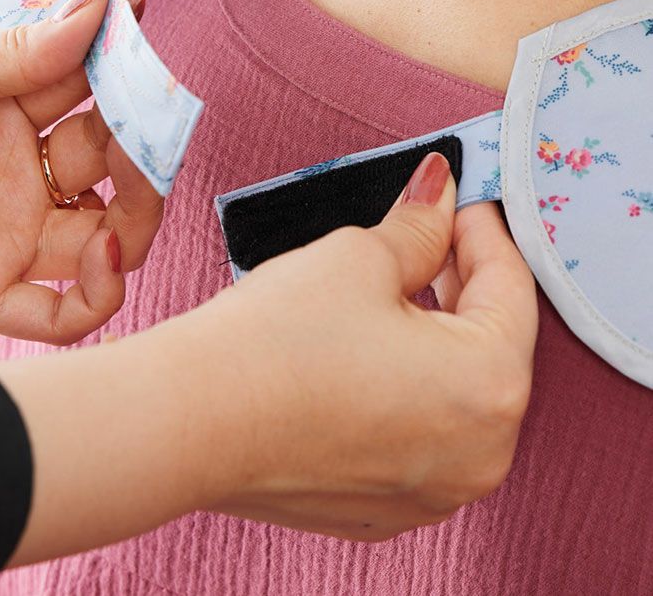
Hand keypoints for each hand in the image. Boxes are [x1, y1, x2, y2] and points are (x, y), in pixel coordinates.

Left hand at [0, 0, 162, 343]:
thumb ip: (22, 49)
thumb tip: (103, 3)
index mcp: (13, 112)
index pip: (94, 93)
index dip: (126, 68)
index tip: (143, 31)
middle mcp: (24, 175)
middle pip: (116, 166)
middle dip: (145, 146)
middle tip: (154, 125)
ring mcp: (11, 235)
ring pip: (110, 239)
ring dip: (140, 219)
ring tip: (135, 193)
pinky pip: (61, 314)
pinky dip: (100, 297)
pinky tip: (103, 258)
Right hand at [0, 152, 537, 564]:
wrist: (188, 421)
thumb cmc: (276, 341)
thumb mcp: (359, 258)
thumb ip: (419, 226)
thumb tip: (440, 194)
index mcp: (490, 387)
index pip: (511, 287)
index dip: (482, 230)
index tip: (457, 201)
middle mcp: (480, 455)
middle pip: (490, 342)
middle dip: (460, 280)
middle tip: (425, 232)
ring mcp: (434, 490)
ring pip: (456, 391)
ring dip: (435, 333)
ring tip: (394, 286)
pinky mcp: (388, 507)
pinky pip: (420, 432)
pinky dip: (407, 386)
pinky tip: (366, 348)